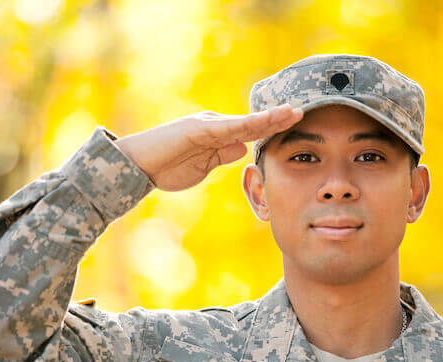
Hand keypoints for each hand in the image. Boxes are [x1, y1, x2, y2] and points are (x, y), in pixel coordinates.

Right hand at [114, 104, 302, 191]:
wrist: (137, 165)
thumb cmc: (166, 168)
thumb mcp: (202, 167)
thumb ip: (221, 156)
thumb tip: (243, 148)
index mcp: (217, 137)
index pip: (250, 132)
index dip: (273, 129)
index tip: (295, 126)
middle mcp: (215, 126)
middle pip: (253, 124)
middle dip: (278, 119)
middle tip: (304, 112)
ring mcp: (208, 125)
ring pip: (246, 122)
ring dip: (271, 118)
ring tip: (294, 112)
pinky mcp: (200, 128)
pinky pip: (231, 127)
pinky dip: (251, 124)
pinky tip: (267, 121)